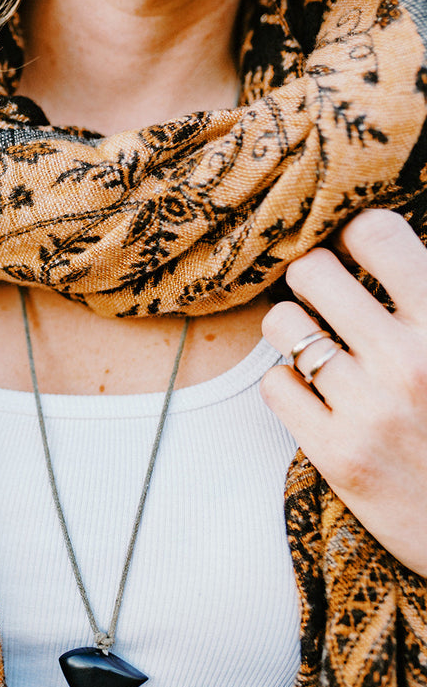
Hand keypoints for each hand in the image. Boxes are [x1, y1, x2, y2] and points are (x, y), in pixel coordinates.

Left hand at [261, 208, 426, 576]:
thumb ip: (425, 305)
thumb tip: (380, 250)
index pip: (376, 232)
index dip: (356, 235)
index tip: (355, 254)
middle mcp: (408, 361)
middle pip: (312, 271)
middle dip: (311, 278)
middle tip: (323, 297)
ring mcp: (368, 409)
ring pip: (281, 323)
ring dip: (290, 327)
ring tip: (312, 343)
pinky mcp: (336, 453)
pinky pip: (275, 384)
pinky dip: (287, 383)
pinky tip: (311, 394)